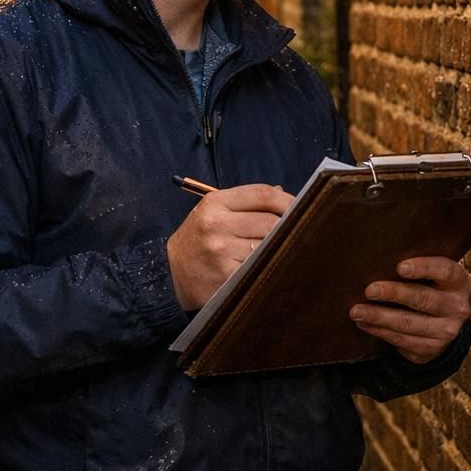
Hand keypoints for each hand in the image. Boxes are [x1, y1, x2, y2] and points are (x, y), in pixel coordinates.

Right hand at [167, 184, 292, 309]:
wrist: (169, 275)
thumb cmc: (197, 241)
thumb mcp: (212, 213)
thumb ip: (244, 203)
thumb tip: (282, 194)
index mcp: (214, 203)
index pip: (262, 194)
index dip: (288, 200)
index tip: (302, 207)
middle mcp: (216, 225)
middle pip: (271, 222)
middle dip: (287, 228)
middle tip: (297, 233)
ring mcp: (221, 252)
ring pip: (268, 247)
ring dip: (278, 250)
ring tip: (281, 252)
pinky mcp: (226, 276)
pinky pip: (260, 268)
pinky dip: (268, 268)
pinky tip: (268, 268)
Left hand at [349, 257, 470, 363]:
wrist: (445, 325)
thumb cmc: (432, 289)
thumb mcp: (435, 277)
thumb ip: (418, 269)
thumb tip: (379, 259)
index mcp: (459, 283)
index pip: (445, 271)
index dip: (423, 268)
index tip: (400, 267)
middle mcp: (457, 308)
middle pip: (422, 299)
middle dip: (393, 294)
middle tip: (369, 290)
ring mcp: (446, 331)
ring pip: (408, 323)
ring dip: (379, 317)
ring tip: (357, 311)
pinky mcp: (431, 348)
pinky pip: (401, 340)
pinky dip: (379, 331)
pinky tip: (364, 323)